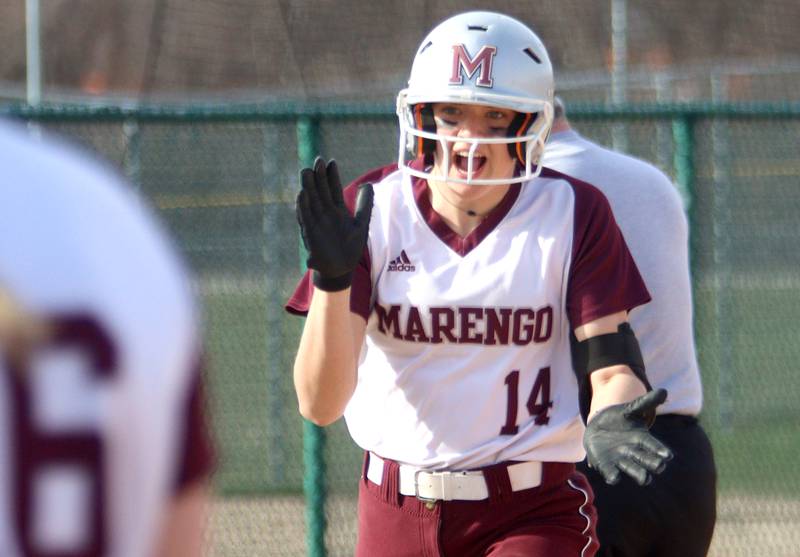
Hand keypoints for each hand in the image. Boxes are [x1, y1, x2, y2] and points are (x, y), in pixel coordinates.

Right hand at [296, 157, 373, 291]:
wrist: (341, 269)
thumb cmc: (350, 247)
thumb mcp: (361, 223)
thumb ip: (365, 205)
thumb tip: (368, 184)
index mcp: (337, 210)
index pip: (333, 189)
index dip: (332, 176)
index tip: (331, 162)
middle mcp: (325, 214)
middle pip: (320, 192)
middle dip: (319, 177)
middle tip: (317, 160)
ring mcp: (317, 223)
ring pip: (311, 201)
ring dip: (308, 187)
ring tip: (306, 171)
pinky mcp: (310, 234)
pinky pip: (305, 218)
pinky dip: (303, 206)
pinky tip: (301, 194)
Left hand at [583, 388, 672, 485]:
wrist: (600, 426)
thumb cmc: (621, 419)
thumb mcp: (632, 408)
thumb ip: (646, 402)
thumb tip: (664, 391)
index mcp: (642, 439)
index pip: (653, 445)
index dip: (660, 450)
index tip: (668, 455)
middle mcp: (634, 453)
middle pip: (646, 460)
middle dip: (652, 463)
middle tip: (659, 466)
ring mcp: (620, 460)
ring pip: (631, 469)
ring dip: (638, 474)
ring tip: (645, 479)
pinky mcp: (606, 465)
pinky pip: (610, 472)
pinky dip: (612, 476)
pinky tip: (613, 478)